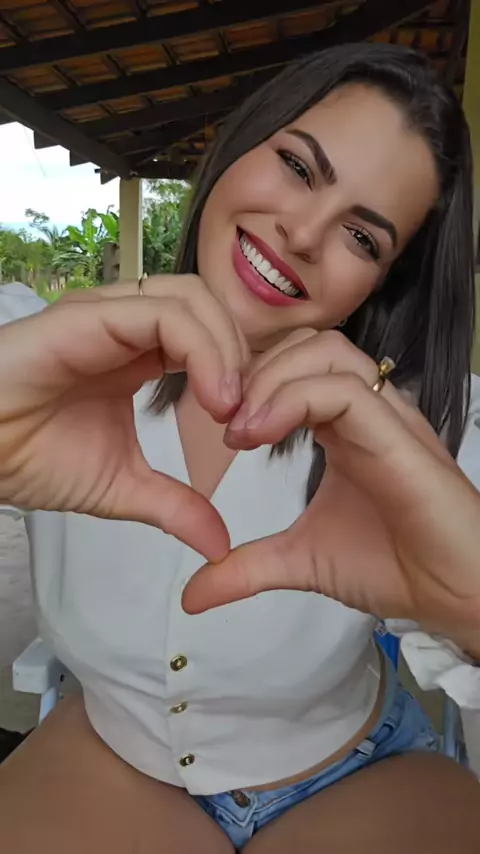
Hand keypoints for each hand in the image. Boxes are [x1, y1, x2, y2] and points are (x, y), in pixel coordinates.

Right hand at [0, 276, 247, 562]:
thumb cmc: (30, 457)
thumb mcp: (122, 488)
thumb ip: (174, 507)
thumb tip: (219, 546)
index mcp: (138, 353)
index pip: (210, 333)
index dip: (242, 370)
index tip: (251, 426)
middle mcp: (127, 323)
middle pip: (210, 306)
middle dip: (243, 355)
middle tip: (249, 414)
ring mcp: (108, 314)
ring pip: (194, 299)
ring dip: (228, 350)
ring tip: (229, 408)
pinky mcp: (90, 316)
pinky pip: (166, 315)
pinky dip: (204, 351)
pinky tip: (212, 398)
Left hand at [183, 330, 479, 638]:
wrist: (456, 596)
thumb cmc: (394, 567)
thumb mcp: (300, 561)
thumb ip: (246, 568)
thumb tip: (191, 595)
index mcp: (345, 425)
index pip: (296, 366)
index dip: (251, 383)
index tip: (220, 430)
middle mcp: (367, 409)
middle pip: (308, 344)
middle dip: (255, 371)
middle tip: (222, 421)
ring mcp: (386, 416)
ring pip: (326, 352)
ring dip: (270, 381)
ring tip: (239, 431)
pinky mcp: (399, 434)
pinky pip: (343, 391)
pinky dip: (292, 401)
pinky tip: (259, 437)